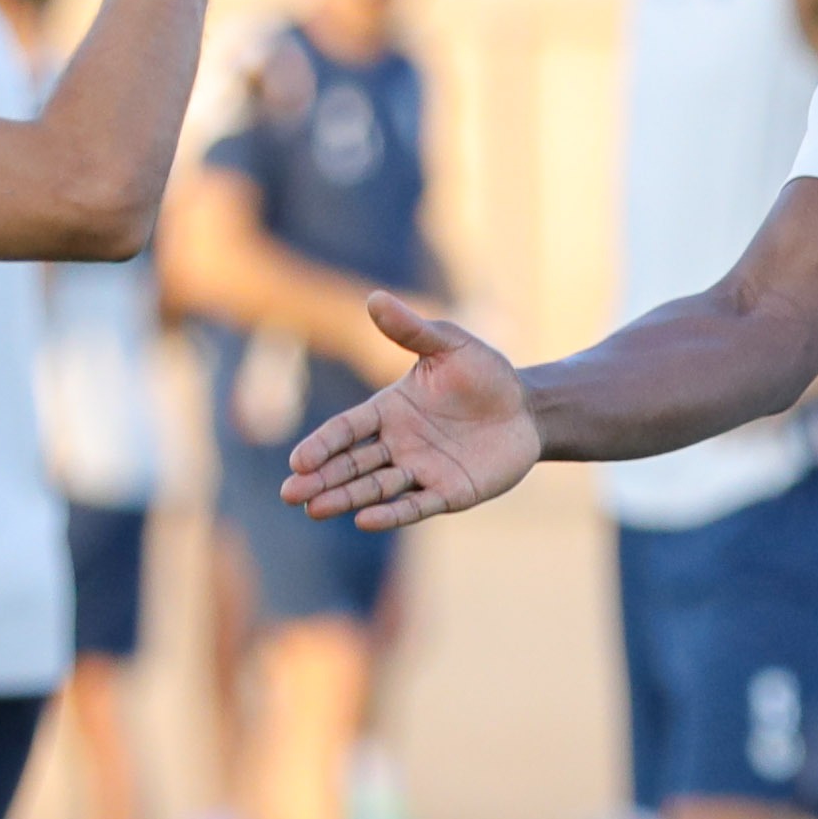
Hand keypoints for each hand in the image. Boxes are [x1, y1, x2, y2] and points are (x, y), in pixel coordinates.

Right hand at [279, 295, 539, 528]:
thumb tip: (374, 298)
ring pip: (375, 488)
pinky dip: (390, 514)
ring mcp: (420, 471)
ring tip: (314, 509)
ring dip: (345, 498)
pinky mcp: (447, 494)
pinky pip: (414, 506)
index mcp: (389, 410)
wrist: (527, 409)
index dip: (323, 444)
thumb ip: (411, 330)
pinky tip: (364, 520)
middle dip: (321, 479)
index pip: (347, 430)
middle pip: (351, 464)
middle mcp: (398, 444)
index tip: (298, 460)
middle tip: (290, 494)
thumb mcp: (448, 345)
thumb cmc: (485, 373)